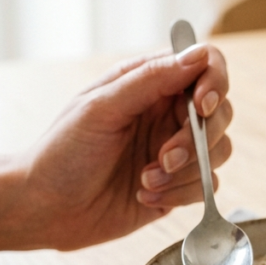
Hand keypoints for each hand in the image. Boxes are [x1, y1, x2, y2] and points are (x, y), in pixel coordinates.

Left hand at [0, 45, 232, 251]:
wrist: (44, 209)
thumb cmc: (62, 153)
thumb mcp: (101, 107)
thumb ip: (150, 79)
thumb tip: (197, 55)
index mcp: (150, 84)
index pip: (206, 65)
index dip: (214, 82)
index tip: (201, 106)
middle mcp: (167, 114)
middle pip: (221, 112)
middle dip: (198, 138)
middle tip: (165, 156)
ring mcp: (175, 151)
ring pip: (219, 151)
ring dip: (186, 170)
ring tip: (145, 179)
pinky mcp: (177, 187)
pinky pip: (206, 186)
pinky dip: (180, 193)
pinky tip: (144, 195)